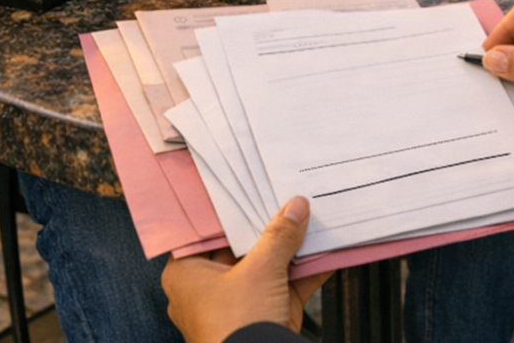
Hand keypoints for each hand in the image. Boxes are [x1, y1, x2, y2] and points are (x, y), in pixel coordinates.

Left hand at [162, 197, 329, 342]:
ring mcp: (237, 304)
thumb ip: (279, 236)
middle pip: (240, 245)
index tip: (247, 185)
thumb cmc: (236, 329)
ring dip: (290, 247)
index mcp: (187, 274)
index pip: (206, 229)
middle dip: (267, 224)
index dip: (228, 207)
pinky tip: (326, 250)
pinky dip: (305, 271)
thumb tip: (295, 208)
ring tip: (311, 217)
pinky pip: (284, 286)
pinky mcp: (263, 318)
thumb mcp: (259, 271)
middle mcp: (208, 288)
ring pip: (266, 265)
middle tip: (284, 195)